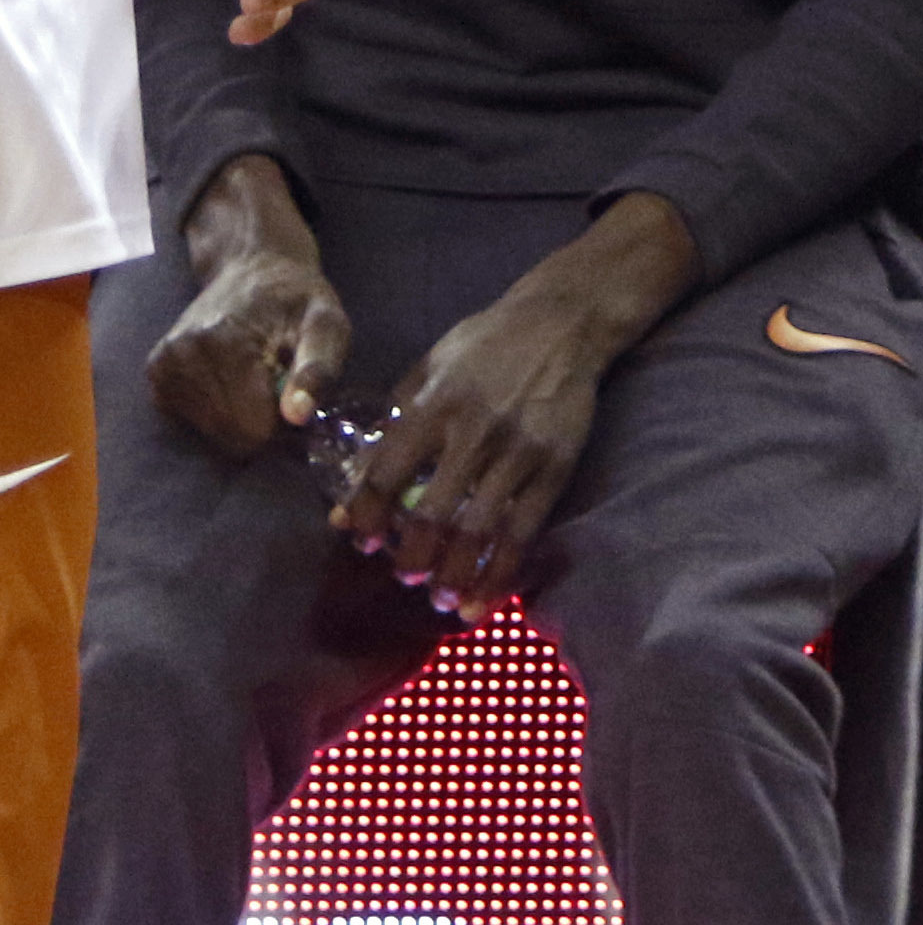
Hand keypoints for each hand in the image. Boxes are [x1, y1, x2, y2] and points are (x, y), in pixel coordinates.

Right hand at [149, 151, 348, 457]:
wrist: (252, 267)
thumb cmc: (296, 299)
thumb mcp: (327, 324)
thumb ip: (317, 368)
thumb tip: (297, 416)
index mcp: (224, 342)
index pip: (255, 428)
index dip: (285, 422)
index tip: (295, 392)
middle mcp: (182, 355)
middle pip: (232, 435)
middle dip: (263, 421)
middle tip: (278, 383)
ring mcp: (162, 366)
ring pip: (212, 432)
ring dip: (242, 416)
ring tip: (256, 375)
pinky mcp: (156, 375)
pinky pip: (193, 422)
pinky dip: (219, 410)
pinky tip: (231, 377)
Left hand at [335, 193, 700, 619]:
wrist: (562, 324)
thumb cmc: (486, 343)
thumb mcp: (429, 366)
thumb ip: (396, 417)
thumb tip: (361, 475)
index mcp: (434, 405)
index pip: (388, 473)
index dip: (368, 514)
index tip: (359, 539)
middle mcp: (474, 432)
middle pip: (433, 513)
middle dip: (412, 556)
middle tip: (405, 574)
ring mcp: (518, 452)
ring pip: (478, 531)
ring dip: (454, 575)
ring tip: (441, 600)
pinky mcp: (554, 466)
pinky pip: (523, 531)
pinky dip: (501, 571)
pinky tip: (484, 597)